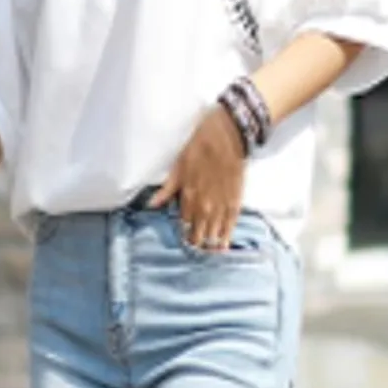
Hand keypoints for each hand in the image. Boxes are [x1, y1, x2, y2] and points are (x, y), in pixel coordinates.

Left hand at [149, 104, 244, 249]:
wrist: (229, 134)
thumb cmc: (201, 145)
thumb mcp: (179, 164)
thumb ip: (168, 188)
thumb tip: (151, 204)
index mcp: (189, 194)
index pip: (183, 222)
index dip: (182, 231)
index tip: (181, 238)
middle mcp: (205, 204)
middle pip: (198, 232)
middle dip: (194, 241)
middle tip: (192, 249)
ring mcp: (221, 203)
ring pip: (213, 231)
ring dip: (209, 242)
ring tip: (206, 253)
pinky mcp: (236, 199)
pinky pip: (230, 223)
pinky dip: (226, 235)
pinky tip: (223, 245)